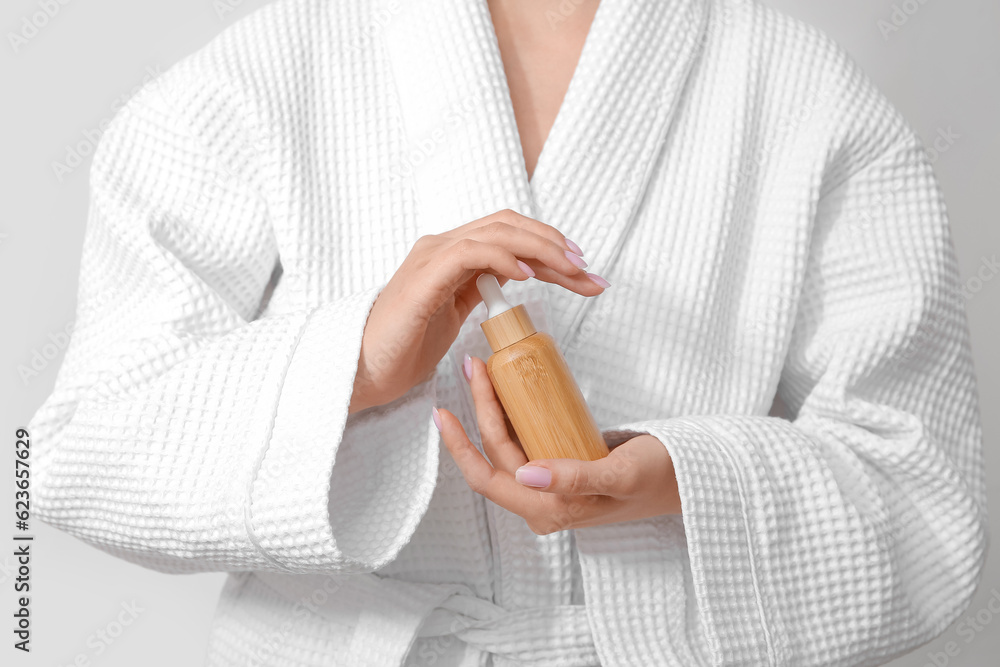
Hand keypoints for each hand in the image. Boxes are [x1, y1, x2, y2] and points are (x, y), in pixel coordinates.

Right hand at [349, 210, 605, 412]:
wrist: (362, 370)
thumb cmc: (404, 347)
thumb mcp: (454, 314)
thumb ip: (481, 290)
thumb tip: (519, 281)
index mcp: (452, 255)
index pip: (510, 234)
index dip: (549, 245)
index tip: (583, 270)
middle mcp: (443, 247)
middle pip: (509, 226)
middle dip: (555, 244)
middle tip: (587, 269)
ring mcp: (431, 258)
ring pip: (496, 232)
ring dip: (540, 248)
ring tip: (569, 270)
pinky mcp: (423, 279)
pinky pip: (470, 254)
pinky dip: (504, 258)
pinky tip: (528, 274)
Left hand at [435, 356, 680, 534]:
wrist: (687, 475)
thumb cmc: (658, 477)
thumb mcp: (620, 475)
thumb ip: (574, 479)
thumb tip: (526, 475)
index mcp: (548, 512)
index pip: (489, 479)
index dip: (461, 447)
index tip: (444, 411)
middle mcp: (541, 501)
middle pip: (495, 454)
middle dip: (479, 410)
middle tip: (475, 366)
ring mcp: (549, 484)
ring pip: (507, 445)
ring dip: (492, 408)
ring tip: (484, 370)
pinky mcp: (559, 464)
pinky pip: (524, 440)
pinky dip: (511, 413)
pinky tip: (507, 388)